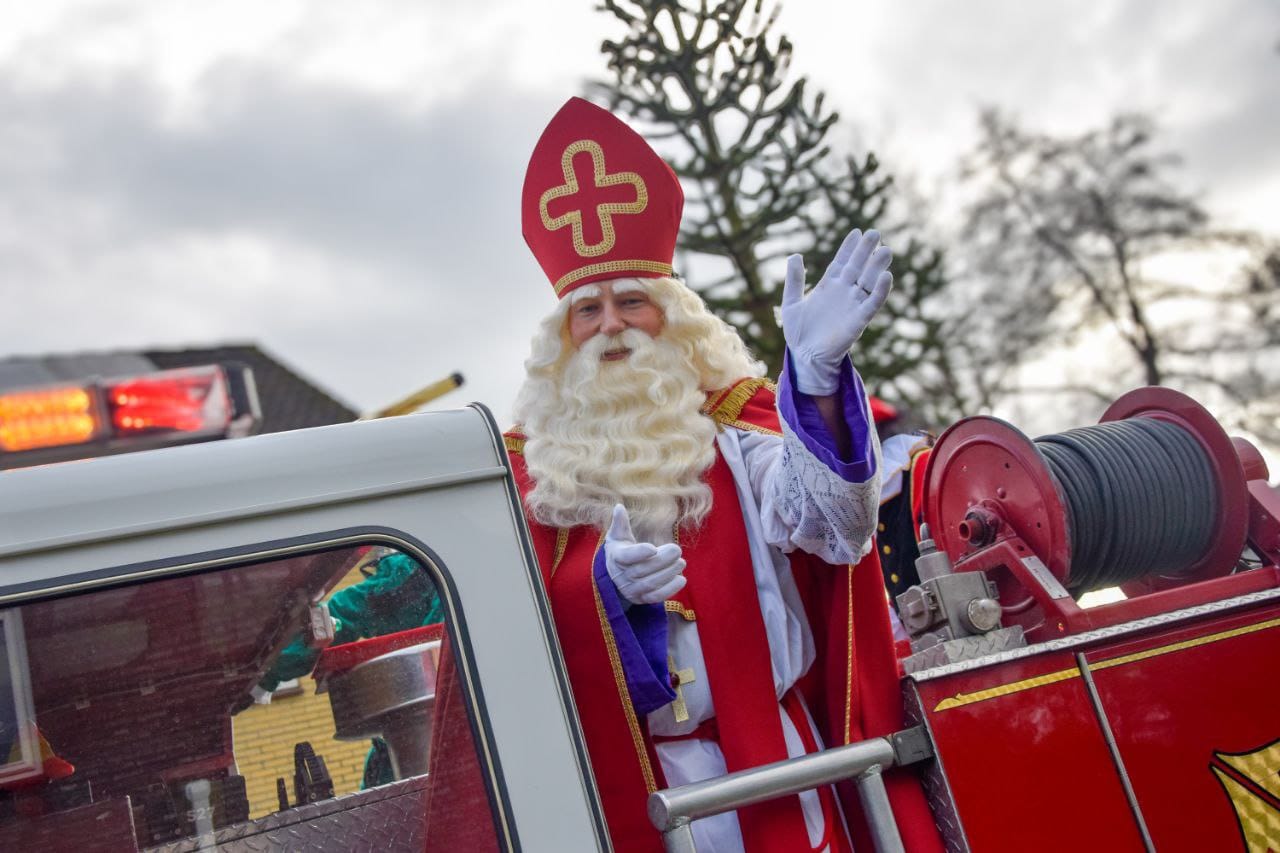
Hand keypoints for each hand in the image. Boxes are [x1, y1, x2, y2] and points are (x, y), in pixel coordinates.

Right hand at [604, 504, 685, 604]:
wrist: (615, 575)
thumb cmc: (620, 550)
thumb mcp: (618, 536)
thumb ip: (620, 523)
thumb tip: (619, 507)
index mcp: (616, 557)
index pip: (626, 557)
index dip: (639, 553)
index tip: (653, 548)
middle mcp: (622, 576)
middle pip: (643, 570)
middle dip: (662, 560)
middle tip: (677, 549)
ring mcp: (631, 589)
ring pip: (651, 584)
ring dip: (668, 573)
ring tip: (681, 562)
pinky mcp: (641, 599)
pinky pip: (656, 597)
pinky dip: (669, 589)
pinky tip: (681, 579)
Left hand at [781, 228, 893, 394]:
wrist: (804, 358)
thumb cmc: (798, 333)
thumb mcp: (791, 302)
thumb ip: (794, 280)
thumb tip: (795, 255)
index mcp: (828, 287)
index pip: (842, 262)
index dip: (849, 248)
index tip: (857, 232)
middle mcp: (843, 293)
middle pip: (858, 267)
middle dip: (865, 251)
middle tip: (875, 233)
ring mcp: (852, 305)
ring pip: (868, 282)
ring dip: (877, 267)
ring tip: (885, 250)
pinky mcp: (858, 320)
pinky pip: (872, 303)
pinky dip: (881, 291)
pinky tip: (887, 276)